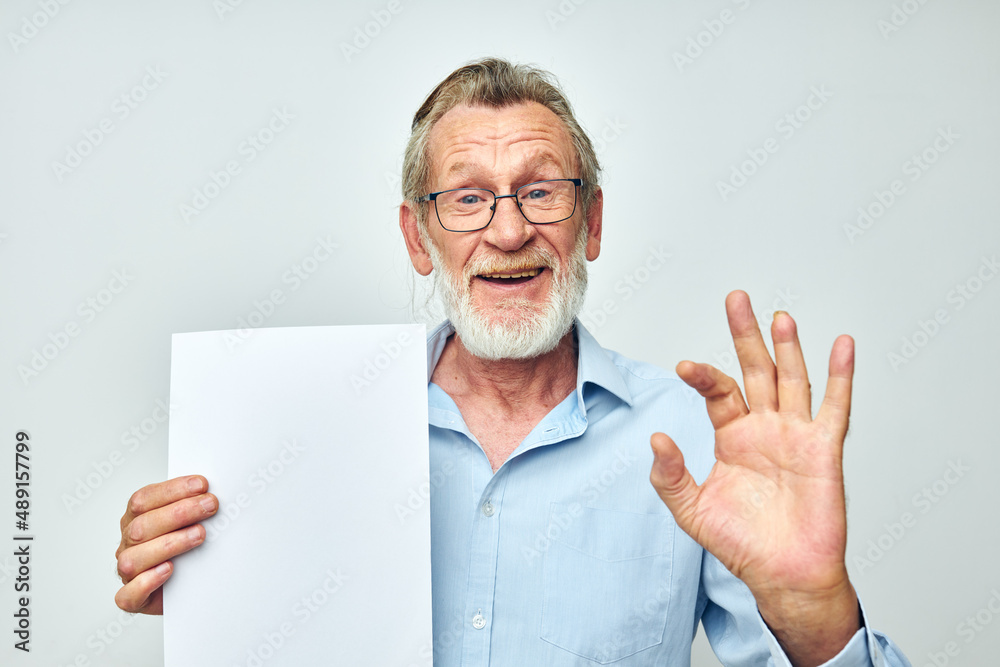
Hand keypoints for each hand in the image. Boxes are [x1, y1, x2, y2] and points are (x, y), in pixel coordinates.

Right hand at [115, 475, 217, 614]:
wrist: (188, 587)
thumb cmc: (186, 550)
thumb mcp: (188, 522)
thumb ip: (192, 507)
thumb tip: (213, 492)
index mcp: (135, 518)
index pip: (144, 499)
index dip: (172, 490)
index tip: (202, 485)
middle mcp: (128, 543)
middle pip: (142, 526)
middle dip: (179, 513)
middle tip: (210, 506)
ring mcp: (128, 572)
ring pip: (134, 559)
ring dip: (169, 544)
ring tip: (199, 535)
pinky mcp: (133, 599)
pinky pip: (128, 595)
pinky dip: (147, 582)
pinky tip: (169, 570)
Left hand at [650, 291, 858, 664]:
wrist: (782, 574)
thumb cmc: (741, 544)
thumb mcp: (692, 510)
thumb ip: (670, 476)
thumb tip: (656, 438)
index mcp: (733, 436)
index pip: (718, 391)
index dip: (703, 376)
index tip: (684, 366)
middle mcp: (764, 428)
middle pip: (755, 370)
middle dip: (746, 335)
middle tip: (737, 299)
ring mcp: (795, 435)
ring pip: (792, 380)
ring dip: (788, 347)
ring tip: (779, 316)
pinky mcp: (824, 449)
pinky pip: (835, 407)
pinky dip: (840, 376)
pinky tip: (841, 346)